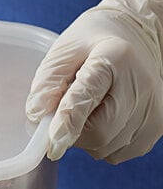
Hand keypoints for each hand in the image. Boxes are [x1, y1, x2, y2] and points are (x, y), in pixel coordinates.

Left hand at [26, 0, 162, 163]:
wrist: (136, 36)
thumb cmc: (94, 42)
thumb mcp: (64, 50)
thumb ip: (48, 81)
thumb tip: (37, 114)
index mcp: (115, 57)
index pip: (88, 96)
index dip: (67, 122)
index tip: (52, 142)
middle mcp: (141, 85)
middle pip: (100, 132)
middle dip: (72, 132)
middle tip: (63, 115)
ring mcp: (154, 109)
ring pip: (107, 147)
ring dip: (86, 138)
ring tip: (89, 108)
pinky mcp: (158, 127)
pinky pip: (118, 152)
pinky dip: (102, 143)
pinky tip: (103, 117)